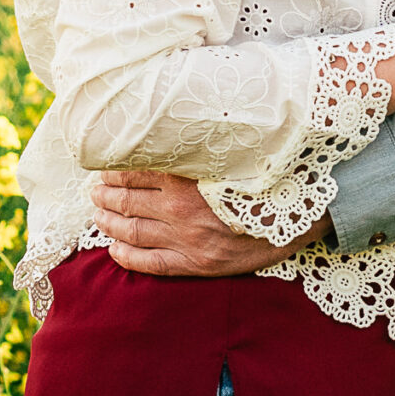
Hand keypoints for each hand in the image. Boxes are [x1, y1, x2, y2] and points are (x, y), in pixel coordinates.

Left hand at [92, 170, 326, 276]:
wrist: (300, 215)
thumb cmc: (265, 178)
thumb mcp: (230, 155)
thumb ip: (197, 148)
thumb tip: (168, 131)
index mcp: (187, 179)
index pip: (135, 173)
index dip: (113, 171)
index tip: (103, 169)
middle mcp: (181, 210)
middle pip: (127, 202)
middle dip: (104, 196)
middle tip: (94, 191)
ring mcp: (187, 240)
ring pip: (131, 231)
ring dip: (107, 222)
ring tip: (97, 214)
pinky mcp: (196, 264)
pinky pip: (150, 264)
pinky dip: (126, 257)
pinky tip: (113, 249)